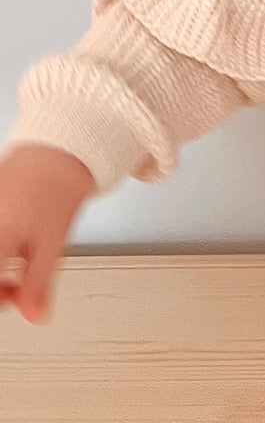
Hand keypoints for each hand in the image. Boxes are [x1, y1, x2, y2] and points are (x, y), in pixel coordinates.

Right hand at [0, 143, 95, 324]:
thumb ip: (38, 283)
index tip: (18, 296)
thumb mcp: (53, 241)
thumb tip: (36, 317)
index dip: (2, 298)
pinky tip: (17, 237)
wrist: (63, 143)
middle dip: (0, 283)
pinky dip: (5, 245)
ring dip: (3, 265)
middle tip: (20, 282)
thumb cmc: (58, 185)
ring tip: (23, 254)